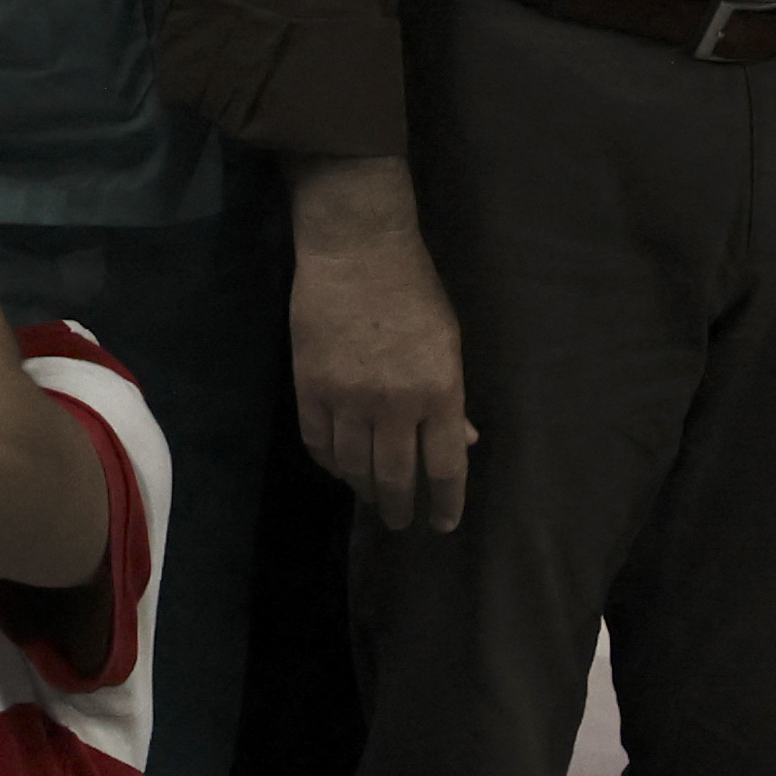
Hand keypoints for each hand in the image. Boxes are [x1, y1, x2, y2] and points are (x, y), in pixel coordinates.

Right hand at [294, 163, 471, 533]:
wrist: (356, 250)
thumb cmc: (414, 290)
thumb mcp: (449, 342)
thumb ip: (453, 397)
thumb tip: (465, 442)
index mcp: (439, 391)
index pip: (446, 468)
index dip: (446, 504)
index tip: (444, 525)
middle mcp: (395, 404)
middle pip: (397, 478)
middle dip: (400, 508)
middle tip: (400, 522)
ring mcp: (349, 398)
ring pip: (354, 467)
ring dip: (364, 490)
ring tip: (371, 498)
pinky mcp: (311, 387)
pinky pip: (318, 443)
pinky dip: (329, 462)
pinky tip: (339, 468)